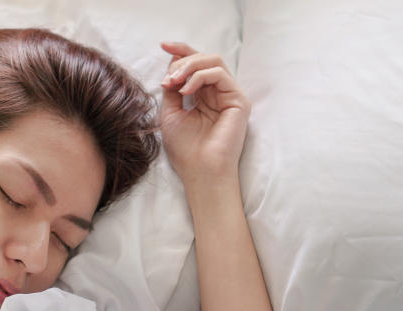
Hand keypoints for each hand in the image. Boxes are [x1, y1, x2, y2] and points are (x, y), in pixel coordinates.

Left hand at [159, 42, 250, 183]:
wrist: (200, 172)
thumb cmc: (186, 150)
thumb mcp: (170, 112)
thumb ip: (173, 87)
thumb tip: (172, 64)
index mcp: (204, 97)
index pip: (196, 65)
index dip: (181, 51)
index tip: (163, 45)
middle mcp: (219, 94)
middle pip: (205, 58)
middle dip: (182, 60)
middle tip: (168, 78)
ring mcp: (230, 97)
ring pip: (213, 61)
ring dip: (189, 66)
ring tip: (174, 82)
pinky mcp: (239, 102)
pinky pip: (219, 74)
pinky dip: (199, 76)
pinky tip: (186, 91)